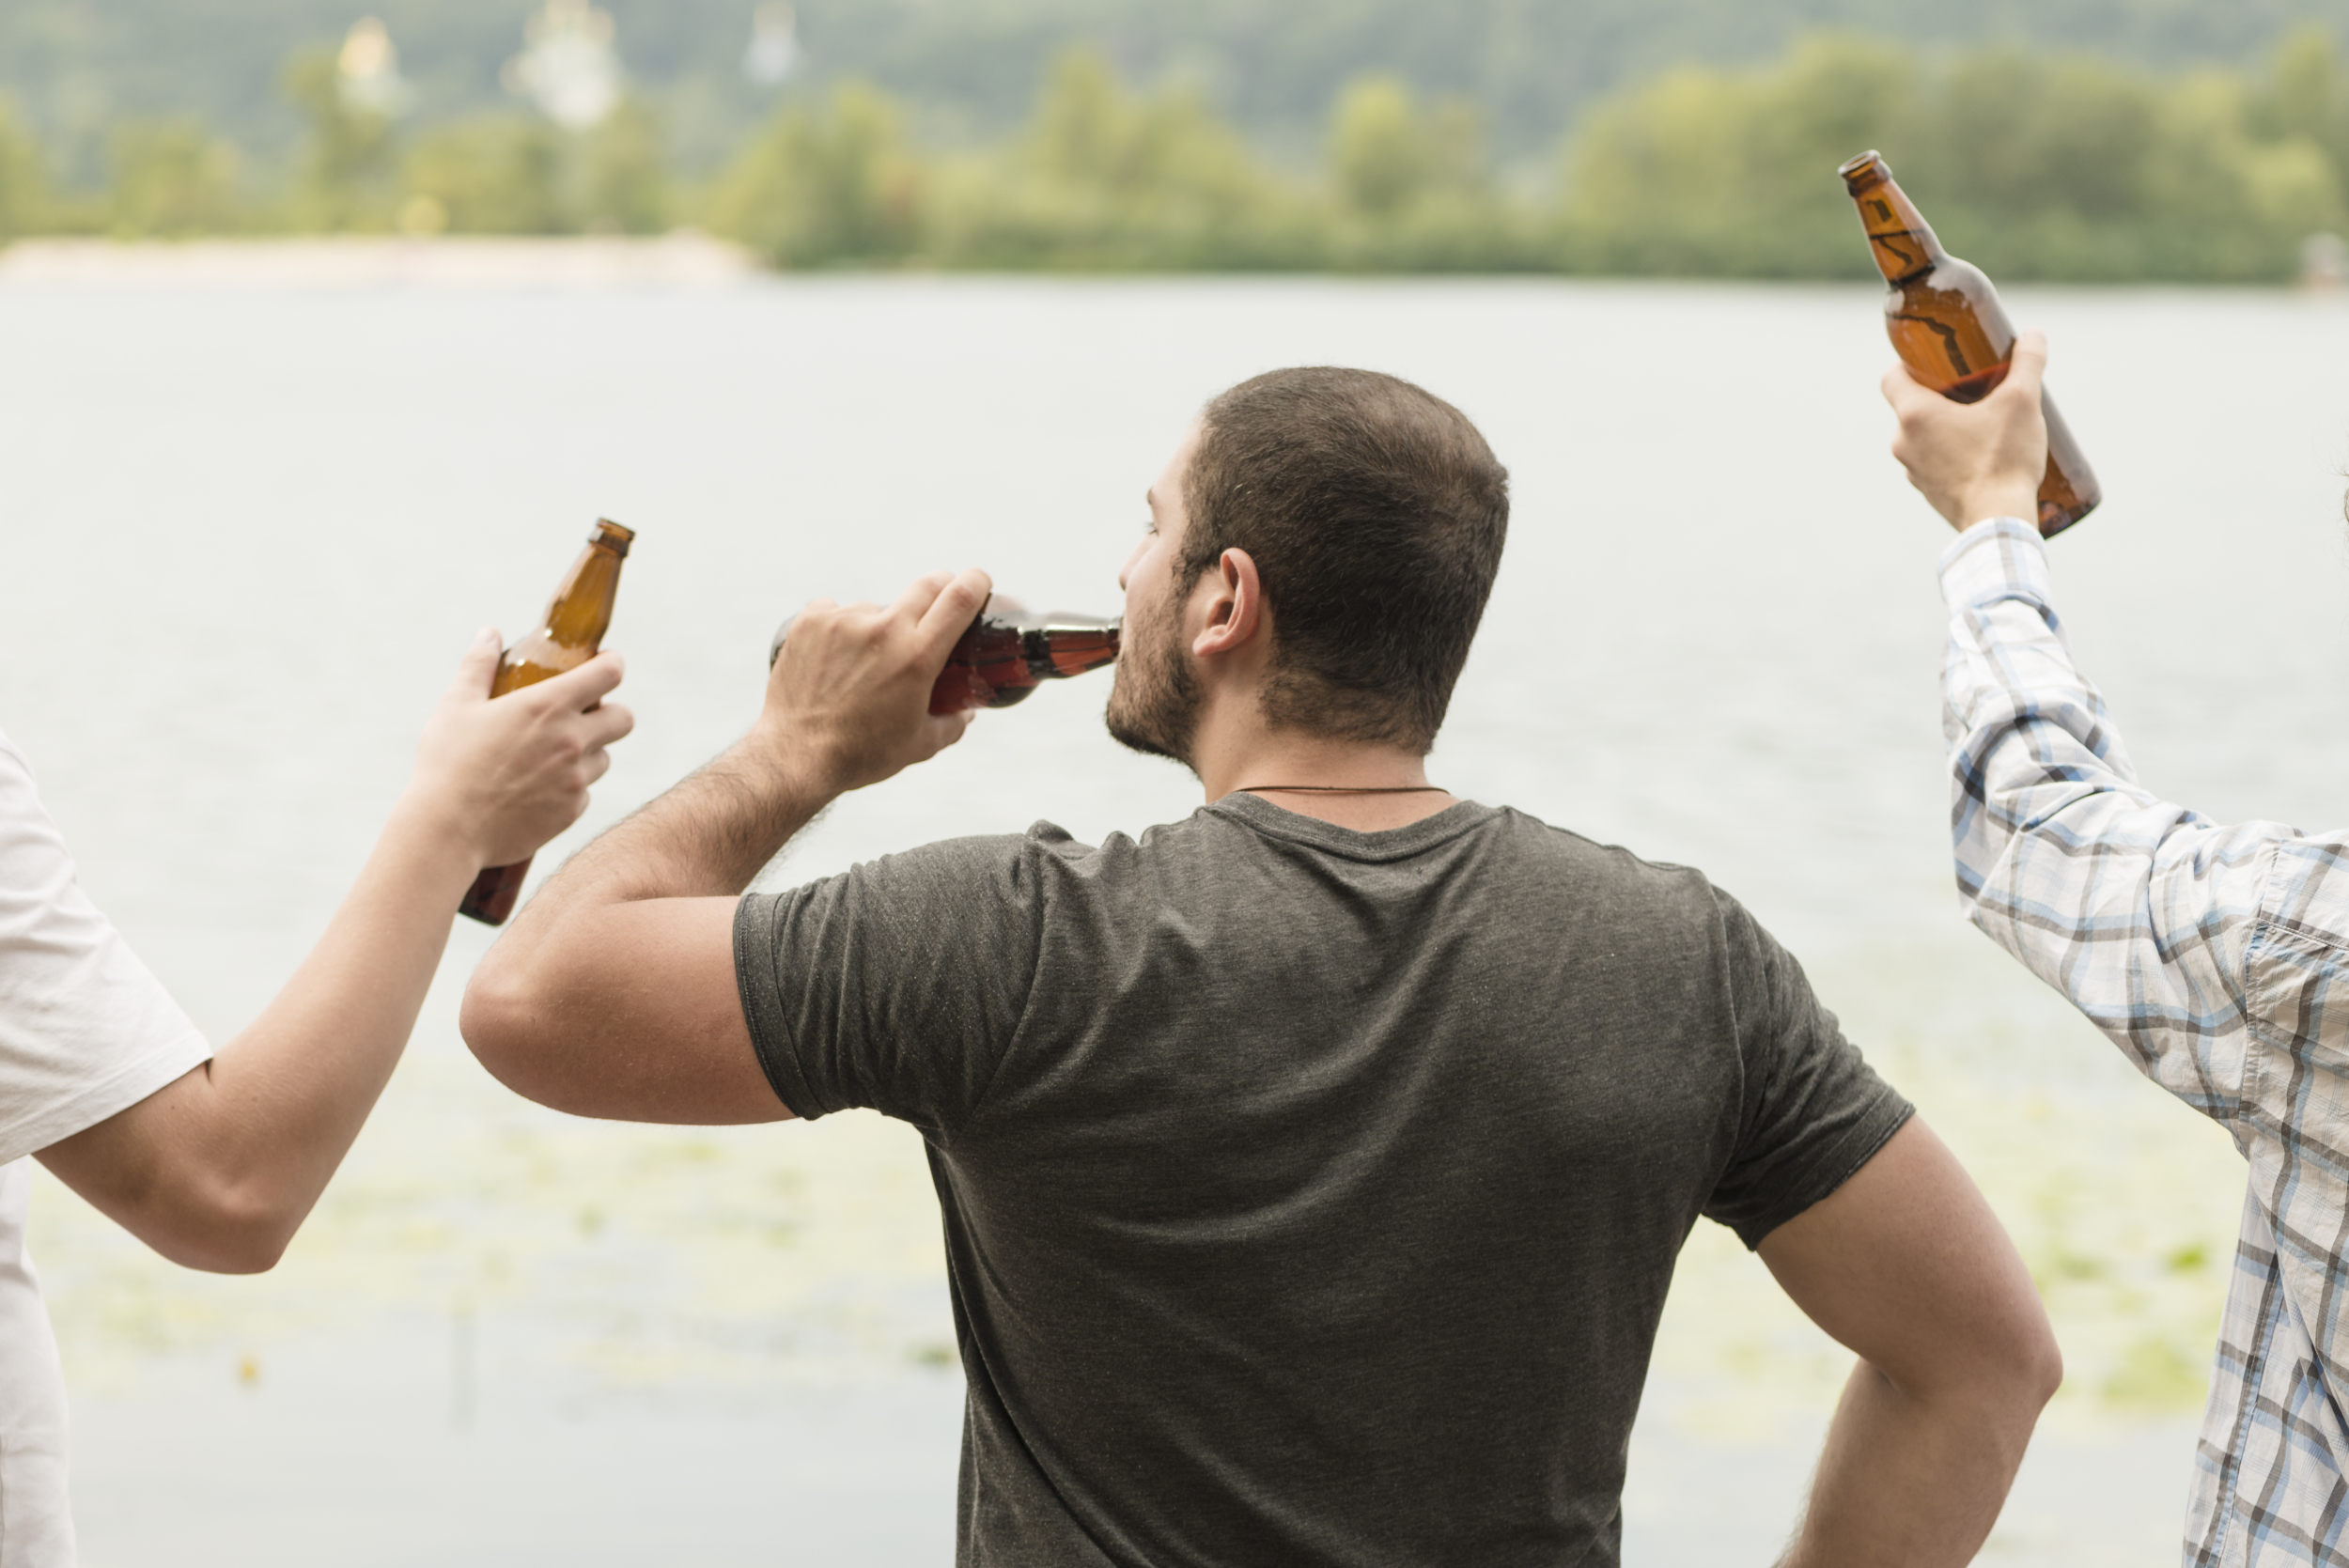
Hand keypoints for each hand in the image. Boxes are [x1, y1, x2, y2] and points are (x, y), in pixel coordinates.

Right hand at [403, 629, 634, 867]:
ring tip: (550, 756)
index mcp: (548, 706)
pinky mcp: (572, 812)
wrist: (446, 830)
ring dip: (588, 753)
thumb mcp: (457, 706)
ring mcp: (576, 779)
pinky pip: (585, 793)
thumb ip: (478, 665)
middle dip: (610, 713)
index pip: (609, 673)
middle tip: (584, 715)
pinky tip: (538, 789)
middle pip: (624, 718)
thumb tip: (489, 633)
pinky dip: (570, 788)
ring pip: (605, 758)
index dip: (612, 664)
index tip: (604, 664)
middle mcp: (572, 740)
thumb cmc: (447, 763)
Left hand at [757, 568, 991, 794]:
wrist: (795, 756)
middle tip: (936, 610)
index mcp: (917, 657)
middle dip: (940, 590)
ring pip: (877, 607)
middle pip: (926, 585)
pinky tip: (834, 658)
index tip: (979, 582)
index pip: (960, 597)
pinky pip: (836, 609)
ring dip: (881, 625)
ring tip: (864, 665)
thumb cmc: (860, 754)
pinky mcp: (811, 621)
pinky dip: (841, 628)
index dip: (976, 582)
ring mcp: (844, 621)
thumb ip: (951, 725)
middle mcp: (884, 630)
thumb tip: (966, 713)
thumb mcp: (919, 745)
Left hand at [1882, 329, 2050, 531]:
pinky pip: (1933, 463)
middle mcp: (1903, 443)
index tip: (1932, 360)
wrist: (1998, 522)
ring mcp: (1913, 471)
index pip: (1891, 377)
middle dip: (1937, 393)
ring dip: (1945, 426)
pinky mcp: (1928, 492)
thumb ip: (2028, 363)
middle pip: (1910, 407)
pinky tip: (1981, 452)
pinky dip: (1950, 453)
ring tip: (1981, 420)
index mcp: (1914, 415)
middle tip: (1970, 386)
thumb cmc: (2003, 459)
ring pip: (1922, 437)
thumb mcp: (2023, 401)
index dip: (1907, 363)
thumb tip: (2033, 334)